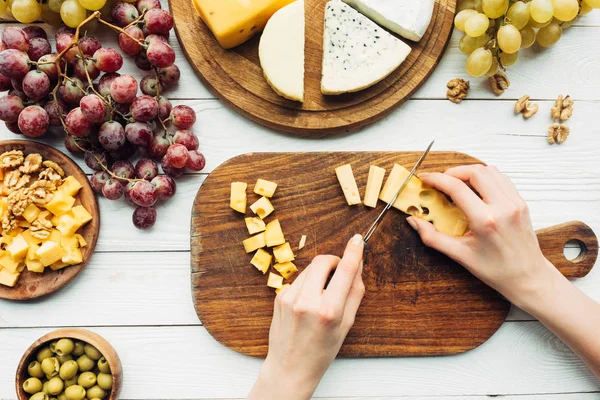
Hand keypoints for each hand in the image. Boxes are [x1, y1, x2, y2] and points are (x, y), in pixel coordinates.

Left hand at [248, 234, 364, 399]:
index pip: (344, 270)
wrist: (290, 367)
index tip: (357, 240)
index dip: (353, 252)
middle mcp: (307, 301)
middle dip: (333, 261)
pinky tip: (307, 303)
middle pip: (322, 261)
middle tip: (339, 272)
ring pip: (309, 269)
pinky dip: (307, 284)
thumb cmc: (322, 350)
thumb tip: (358, 266)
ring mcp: (290, 298)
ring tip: (322, 295)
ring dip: (320, 274)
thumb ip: (354, 293)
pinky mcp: (279, 297)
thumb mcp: (346, 324)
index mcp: (329, 310)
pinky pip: (298, 280)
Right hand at [406, 165, 560, 309]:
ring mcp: (515, 203)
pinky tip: (475, 189)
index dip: (436, 179)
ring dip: (470, 172)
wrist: (528, 278)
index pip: (456, 188)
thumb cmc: (496, 270)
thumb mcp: (460, 255)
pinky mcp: (521, 203)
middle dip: (453, 172)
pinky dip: (485, 178)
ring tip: (457, 184)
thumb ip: (433, 237)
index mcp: (485, 221)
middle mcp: (503, 207)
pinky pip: (501, 179)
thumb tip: (414, 221)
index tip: (425, 179)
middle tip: (441, 181)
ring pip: (490, 171)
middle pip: (475, 171)